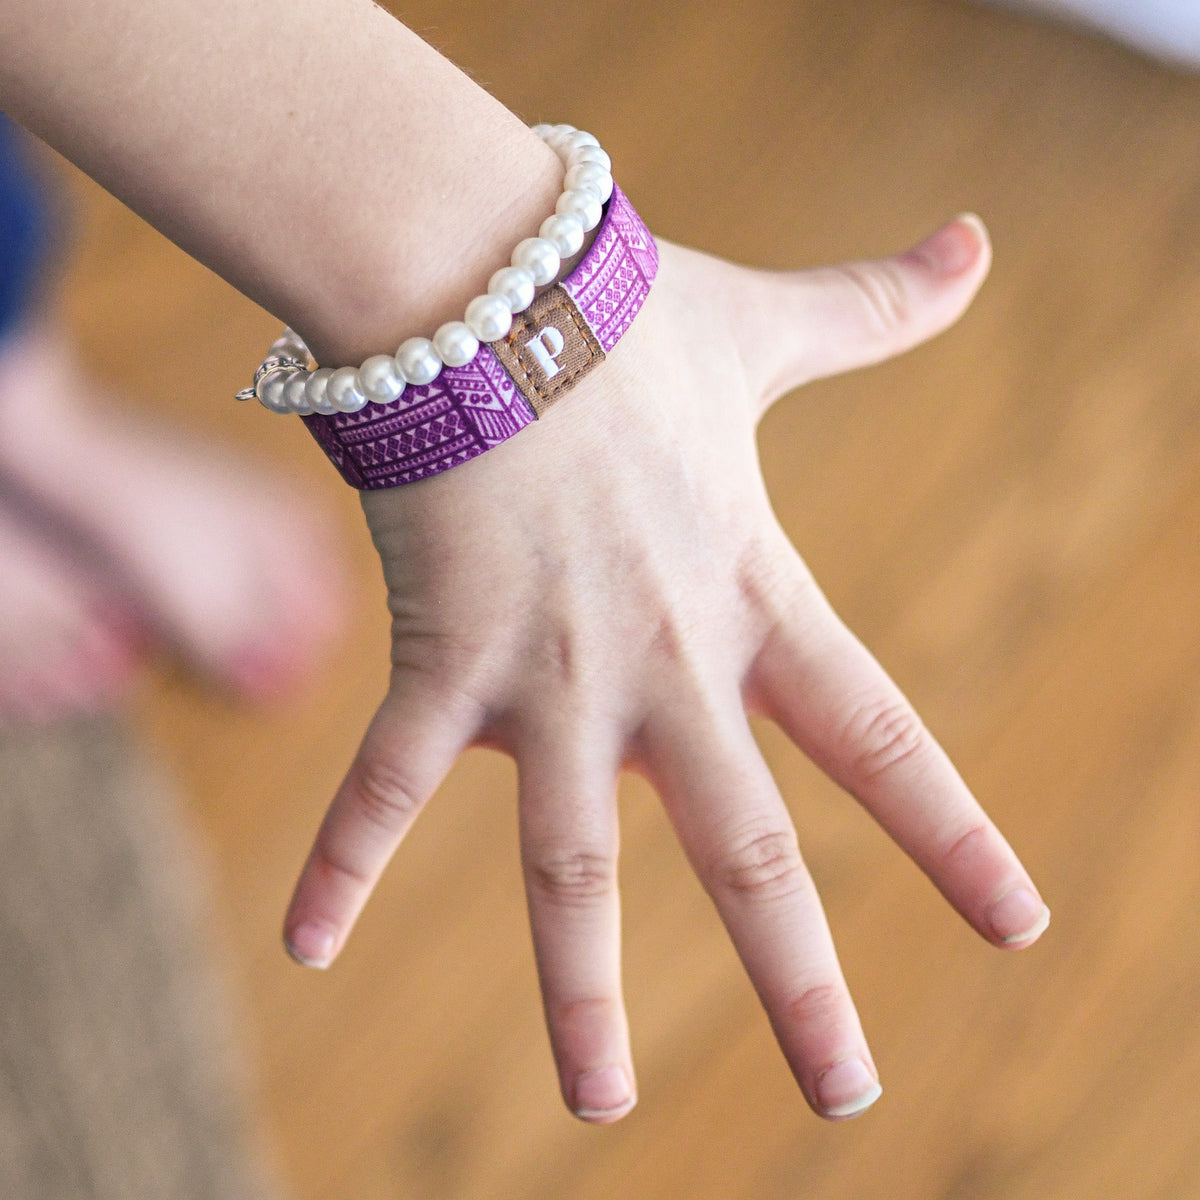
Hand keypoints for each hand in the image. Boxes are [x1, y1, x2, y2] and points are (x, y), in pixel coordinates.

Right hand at [282, 215, 1048, 1123]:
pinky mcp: (440, 659)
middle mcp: (663, 665)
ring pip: (568, 867)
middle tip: (847, 1095)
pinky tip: (304, 952)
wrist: (484, 282)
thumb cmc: (625, 311)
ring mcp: (547, 676)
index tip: (1014, 927)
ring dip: (580, 992)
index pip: (880, 740)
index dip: (949, 834)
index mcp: (752, 599)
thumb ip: (876, 306)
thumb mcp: (765, 330)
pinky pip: (383, 783)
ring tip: (595, 1106)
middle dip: (800, 983)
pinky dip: (342, 864)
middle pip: (748, 855)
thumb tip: (974, 240)